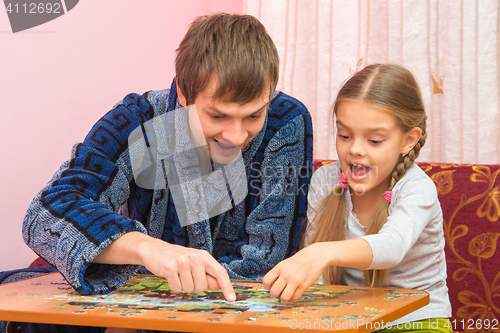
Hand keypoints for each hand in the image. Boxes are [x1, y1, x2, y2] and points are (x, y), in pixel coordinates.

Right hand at [94, 232, 235, 301]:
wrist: (154, 249)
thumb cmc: (177, 258)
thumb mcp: (195, 263)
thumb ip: (207, 274)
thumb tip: (217, 285)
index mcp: (204, 256)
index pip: (220, 272)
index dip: (227, 286)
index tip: (232, 298)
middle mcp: (195, 257)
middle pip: (202, 286)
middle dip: (194, 286)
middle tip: (185, 275)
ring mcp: (182, 262)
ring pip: (189, 289)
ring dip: (182, 286)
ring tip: (177, 274)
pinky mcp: (169, 268)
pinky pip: (176, 288)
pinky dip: (173, 286)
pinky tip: (169, 275)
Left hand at [263, 239, 372, 301]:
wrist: (316, 255)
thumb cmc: (300, 260)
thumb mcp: (286, 263)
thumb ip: (278, 273)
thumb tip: (271, 287)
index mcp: (280, 267)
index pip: (266, 281)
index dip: (267, 287)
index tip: (270, 287)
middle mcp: (286, 274)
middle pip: (274, 292)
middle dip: (274, 295)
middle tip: (278, 293)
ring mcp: (295, 281)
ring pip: (284, 297)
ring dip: (284, 298)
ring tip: (286, 295)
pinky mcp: (304, 286)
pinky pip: (295, 298)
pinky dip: (293, 298)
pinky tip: (293, 294)